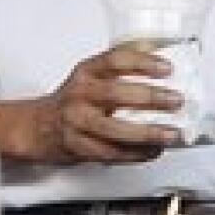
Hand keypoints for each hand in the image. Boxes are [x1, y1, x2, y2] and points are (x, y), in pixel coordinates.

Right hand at [18, 42, 185, 164]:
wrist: (38, 127)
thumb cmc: (73, 101)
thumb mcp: (91, 77)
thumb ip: (122, 73)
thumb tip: (164, 68)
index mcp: (86, 72)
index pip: (115, 60)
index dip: (143, 63)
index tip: (167, 68)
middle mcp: (80, 95)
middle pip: (116, 94)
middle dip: (151, 98)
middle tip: (176, 101)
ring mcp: (77, 123)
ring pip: (114, 130)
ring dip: (147, 133)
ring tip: (171, 134)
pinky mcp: (79, 147)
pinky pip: (112, 153)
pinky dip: (137, 154)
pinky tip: (153, 150)